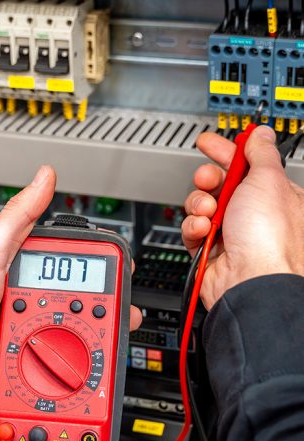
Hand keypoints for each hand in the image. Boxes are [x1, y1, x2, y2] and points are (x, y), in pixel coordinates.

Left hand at [0, 166, 141, 428]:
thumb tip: (44, 177)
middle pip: (76, 298)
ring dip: (87, 333)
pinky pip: (58, 359)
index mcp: (19, 268)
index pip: (66, 260)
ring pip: (72, 330)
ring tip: (100, 331)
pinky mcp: (29, 359)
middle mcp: (27, 298)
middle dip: (99, 303)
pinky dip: (71, 359)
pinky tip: (80, 357)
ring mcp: (29, 330)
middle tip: (116, 305)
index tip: (116, 265)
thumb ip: (18, 216)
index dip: (92, 263)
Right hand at [181, 125, 303, 309]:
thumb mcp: (268, 179)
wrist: (249, 279)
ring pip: (202, 206)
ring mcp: (231, 233)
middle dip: (208, 180)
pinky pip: (193, 231)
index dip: (226, 151)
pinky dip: (194, 228)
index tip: (209, 143)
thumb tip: (259, 135)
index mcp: (273, 195)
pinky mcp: (210, 250)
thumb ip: (260, 153)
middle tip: (207, 180)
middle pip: (219, 185)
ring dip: (200, 205)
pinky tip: (203, 230)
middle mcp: (253, 215)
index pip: (246, 165)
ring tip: (208, 212)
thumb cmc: (267, 237)